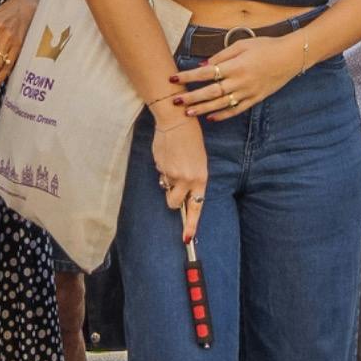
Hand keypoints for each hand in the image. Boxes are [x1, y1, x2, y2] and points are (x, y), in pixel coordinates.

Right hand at [148, 103, 209, 239]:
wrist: (177, 121)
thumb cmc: (190, 140)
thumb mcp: (197, 161)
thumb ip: (189, 178)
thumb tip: (176, 191)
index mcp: (201, 177)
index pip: (196, 206)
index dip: (191, 225)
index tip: (186, 239)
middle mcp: (188, 179)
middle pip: (174, 203)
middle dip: (171, 199)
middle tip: (172, 187)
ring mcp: (172, 174)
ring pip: (165, 188)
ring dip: (166, 182)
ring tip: (172, 163)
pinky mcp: (161, 167)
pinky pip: (159, 174)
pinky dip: (162, 168)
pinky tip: (167, 154)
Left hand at [177, 31, 306, 119]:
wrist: (290, 56)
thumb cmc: (265, 46)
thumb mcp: (242, 44)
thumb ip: (221, 55)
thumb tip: (202, 65)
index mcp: (235, 66)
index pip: (206, 73)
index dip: (188, 76)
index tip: (173, 78)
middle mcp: (240, 81)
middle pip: (210, 92)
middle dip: (191, 97)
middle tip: (175, 100)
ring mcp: (248, 92)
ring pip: (221, 104)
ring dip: (203, 109)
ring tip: (187, 113)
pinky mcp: (255, 99)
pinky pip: (236, 109)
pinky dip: (223, 115)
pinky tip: (211, 118)